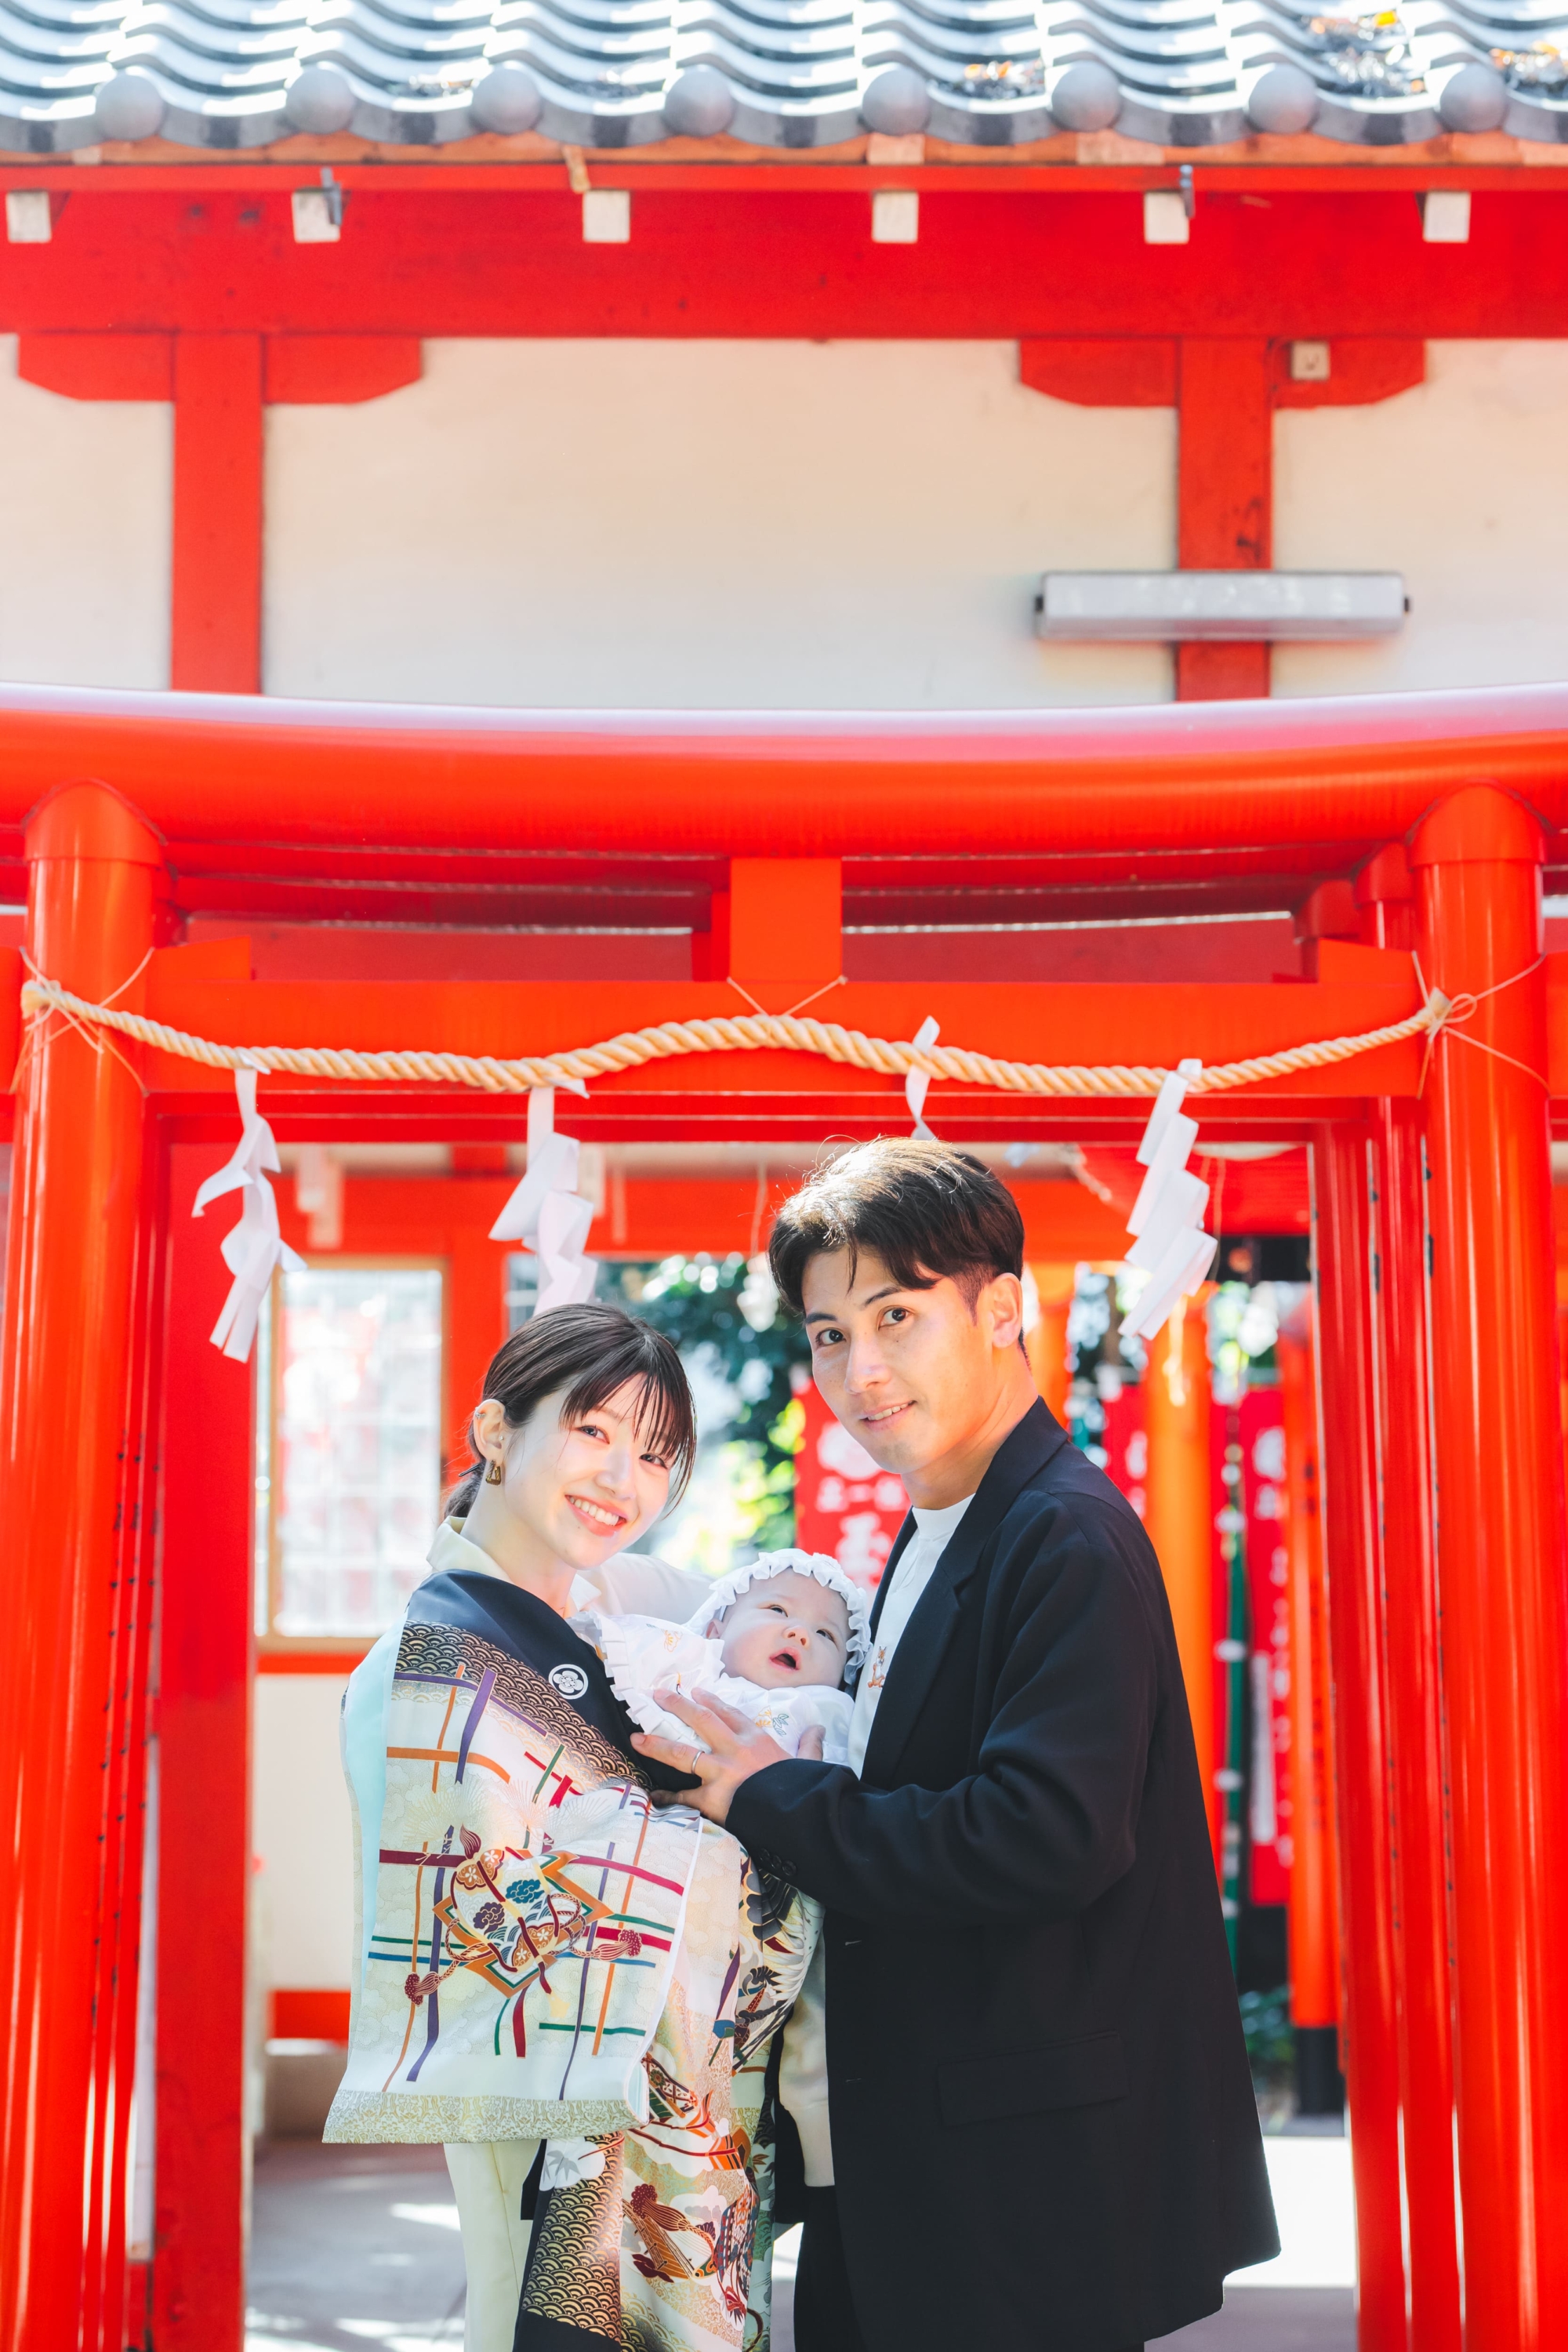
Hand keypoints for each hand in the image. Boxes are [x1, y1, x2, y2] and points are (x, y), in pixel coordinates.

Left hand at [632, 1685, 813, 1823]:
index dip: (711, 1700)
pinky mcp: (713, 1799)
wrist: (799, 1814)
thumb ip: (811, 1745)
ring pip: (682, 1753)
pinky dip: (668, 1798)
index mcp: (756, 1739)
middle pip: (700, 1720)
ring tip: (637, 1738)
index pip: (729, 1713)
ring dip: (658, 1744)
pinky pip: (685, 1798)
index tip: (696, 1691)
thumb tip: (819, 1729)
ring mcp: (720, 1773)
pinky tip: (653, 1797)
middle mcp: (734, 1749)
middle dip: (677, 1705)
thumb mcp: (810, 1762)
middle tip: (657, 1695)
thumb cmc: (804, 1788)